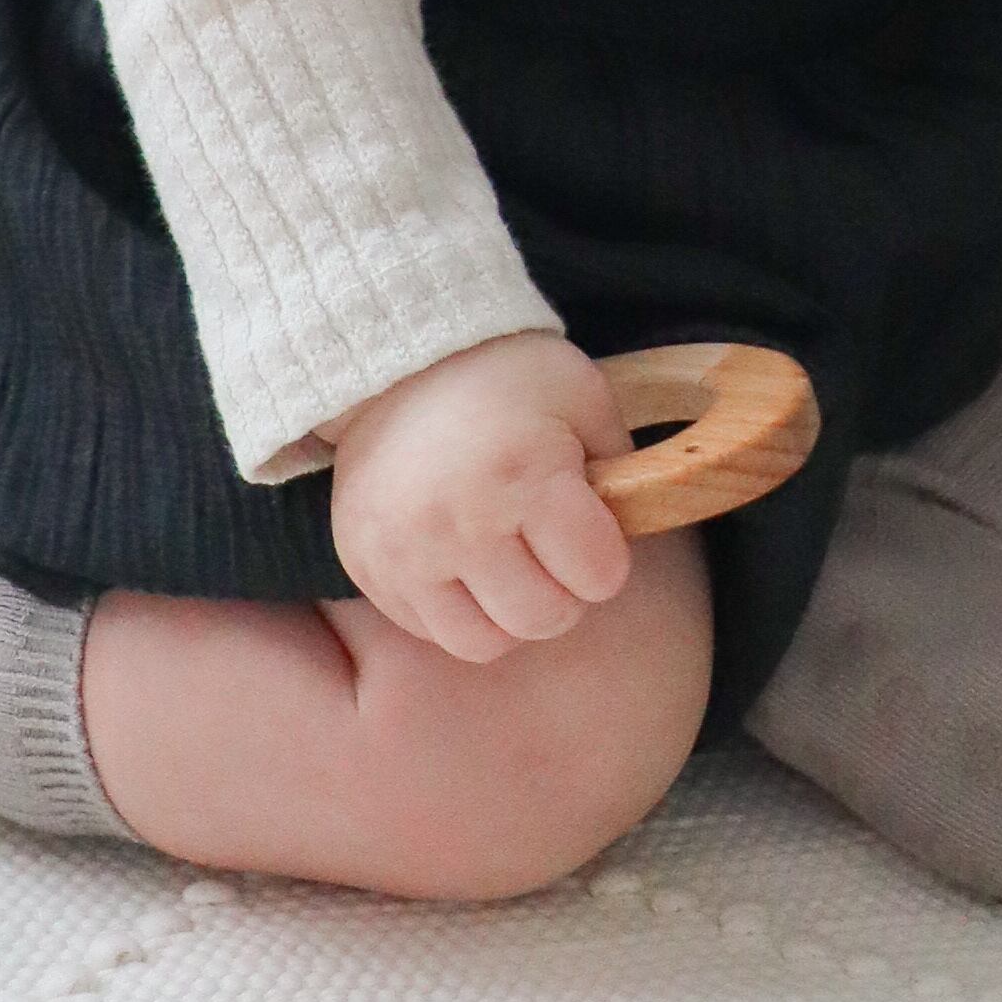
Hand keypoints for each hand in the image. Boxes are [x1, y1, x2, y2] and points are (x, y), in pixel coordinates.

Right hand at [325, 328, 635, 660]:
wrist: (395, 359)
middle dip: (561, 590)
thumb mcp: (581, 394)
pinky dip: (453, 608)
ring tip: (503, 561)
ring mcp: (405, 550)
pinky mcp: (365, 565)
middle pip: (545, 619)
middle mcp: (460, 521)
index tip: (587, 526)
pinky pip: (429, 629)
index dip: (603, 555)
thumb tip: (636, 521)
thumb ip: (620, 462)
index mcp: (524, 473)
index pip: (600, 576)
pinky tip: (458, 559)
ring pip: (484, 642)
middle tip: (547, 546)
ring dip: (505, 611)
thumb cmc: (504, 375)